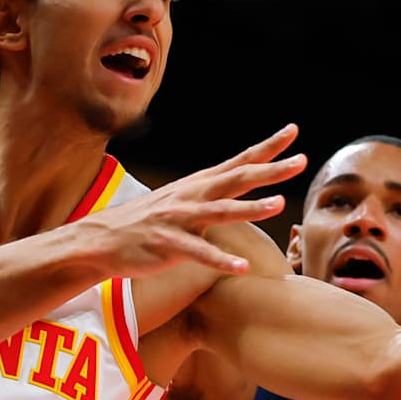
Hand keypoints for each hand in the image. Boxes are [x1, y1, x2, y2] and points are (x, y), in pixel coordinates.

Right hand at [75, 125, 306, 278]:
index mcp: (199, 184)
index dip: (267, 148)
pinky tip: (242, 268)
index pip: (239, 161)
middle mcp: (192, 195)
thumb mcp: (181, 199)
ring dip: (250, 208)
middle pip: (237, 179)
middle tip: (300, 161)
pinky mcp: (167, 245)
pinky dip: (221, 260)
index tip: (293, 132)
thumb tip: (238, 184)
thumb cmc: (147, 221)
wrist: (100, 239)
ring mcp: (179, 219)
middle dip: (270, 170)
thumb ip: (211, 193)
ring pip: (220, 211)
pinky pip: (198, 252)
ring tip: (278, 205)